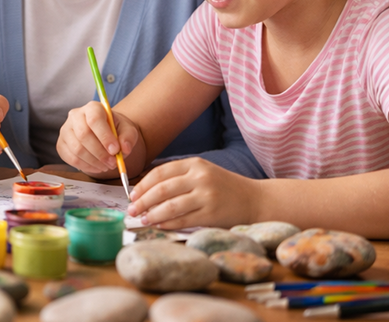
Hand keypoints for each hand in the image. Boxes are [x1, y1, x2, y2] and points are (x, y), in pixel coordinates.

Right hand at [58, 102, 139, 175]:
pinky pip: (71, 158)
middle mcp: (75, 116)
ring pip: (77, 149)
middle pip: (83, 134)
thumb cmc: (115, 130)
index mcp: (92, 107)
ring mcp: (65, 130)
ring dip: (94, 162)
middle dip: (100, 152)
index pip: (94, 119)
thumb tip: (124, 148)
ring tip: (107, 165)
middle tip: (113, 163)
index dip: (105, 136)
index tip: (116, 150)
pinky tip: (97, 167)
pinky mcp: (61, 144)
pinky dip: (86, 166)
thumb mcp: (127, 130)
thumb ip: (128, 137)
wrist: (104, 134)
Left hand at [127, 157, 259, 228]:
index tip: (132, 195)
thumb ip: (178, 177)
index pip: (160, 173)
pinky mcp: (212, 214)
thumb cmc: (224, 187)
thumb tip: (145, 190)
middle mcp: (200, 177)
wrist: (256, 200)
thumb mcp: (202, 172)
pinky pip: (183, 220)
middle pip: (162, 189)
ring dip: (153, 214)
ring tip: (143, 219)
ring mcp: (207, 196)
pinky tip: (159, 225)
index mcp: (195, 164)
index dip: (142, 185)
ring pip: (171, 206)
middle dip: (143, 201)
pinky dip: (168, 223)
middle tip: (132, 210)